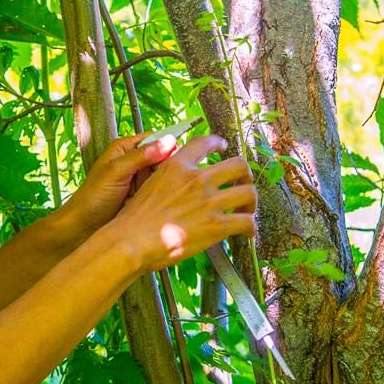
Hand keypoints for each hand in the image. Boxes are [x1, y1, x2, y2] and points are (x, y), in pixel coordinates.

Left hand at [58, 132, 179, 241]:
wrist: (84, 226)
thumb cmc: (93, 196)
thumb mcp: (116, 171)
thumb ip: (141, 156)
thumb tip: (168, 141)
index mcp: (125, 148)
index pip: (155, 138)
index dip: (170, 145)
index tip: (184, 155)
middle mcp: (134, 161)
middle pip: (163, 156)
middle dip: (172, 165)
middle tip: (182, 176)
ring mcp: (140, 179)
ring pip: (165, 174)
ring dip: (171, 180)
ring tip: (179, 189)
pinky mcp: (144, 195)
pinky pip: (161, 190)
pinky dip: (167, 193)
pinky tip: (173, 199)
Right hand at [108, 135, 255, 272]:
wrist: (133, 240)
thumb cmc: (134, 219)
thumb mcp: (148, 184)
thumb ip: (168, 177)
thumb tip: (177, 181)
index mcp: (177, 166)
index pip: (205, 143)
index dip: (218, 143)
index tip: (223, 146)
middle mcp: (196, 180)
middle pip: (238, 166)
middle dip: (245, 175)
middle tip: (242, 183)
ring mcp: (208, 202)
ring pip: (248, 193)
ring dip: (251, 202)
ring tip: (246, 210)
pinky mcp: (216, 226)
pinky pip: (246, 222)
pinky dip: (250, 228)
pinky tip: (246, 233)